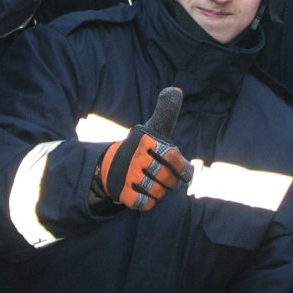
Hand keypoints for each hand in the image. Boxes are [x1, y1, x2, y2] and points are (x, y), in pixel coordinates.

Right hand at [92, 87, 189, 211]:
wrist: (112, 166)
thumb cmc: (144, 147)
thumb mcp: (153, 128)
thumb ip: (166, 112)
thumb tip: (175, 89)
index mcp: (146, 140)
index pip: (173, 157)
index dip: (180, 168)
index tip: (177, 169)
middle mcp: (135, 156)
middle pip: (167, 179)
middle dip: (168, 182)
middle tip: (161, 176)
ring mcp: (127, 174)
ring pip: (158, 192)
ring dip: (158, 191)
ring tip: (151, 183)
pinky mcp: (122, 192)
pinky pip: (145, 203)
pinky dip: (147, 201)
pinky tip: (143, 193)